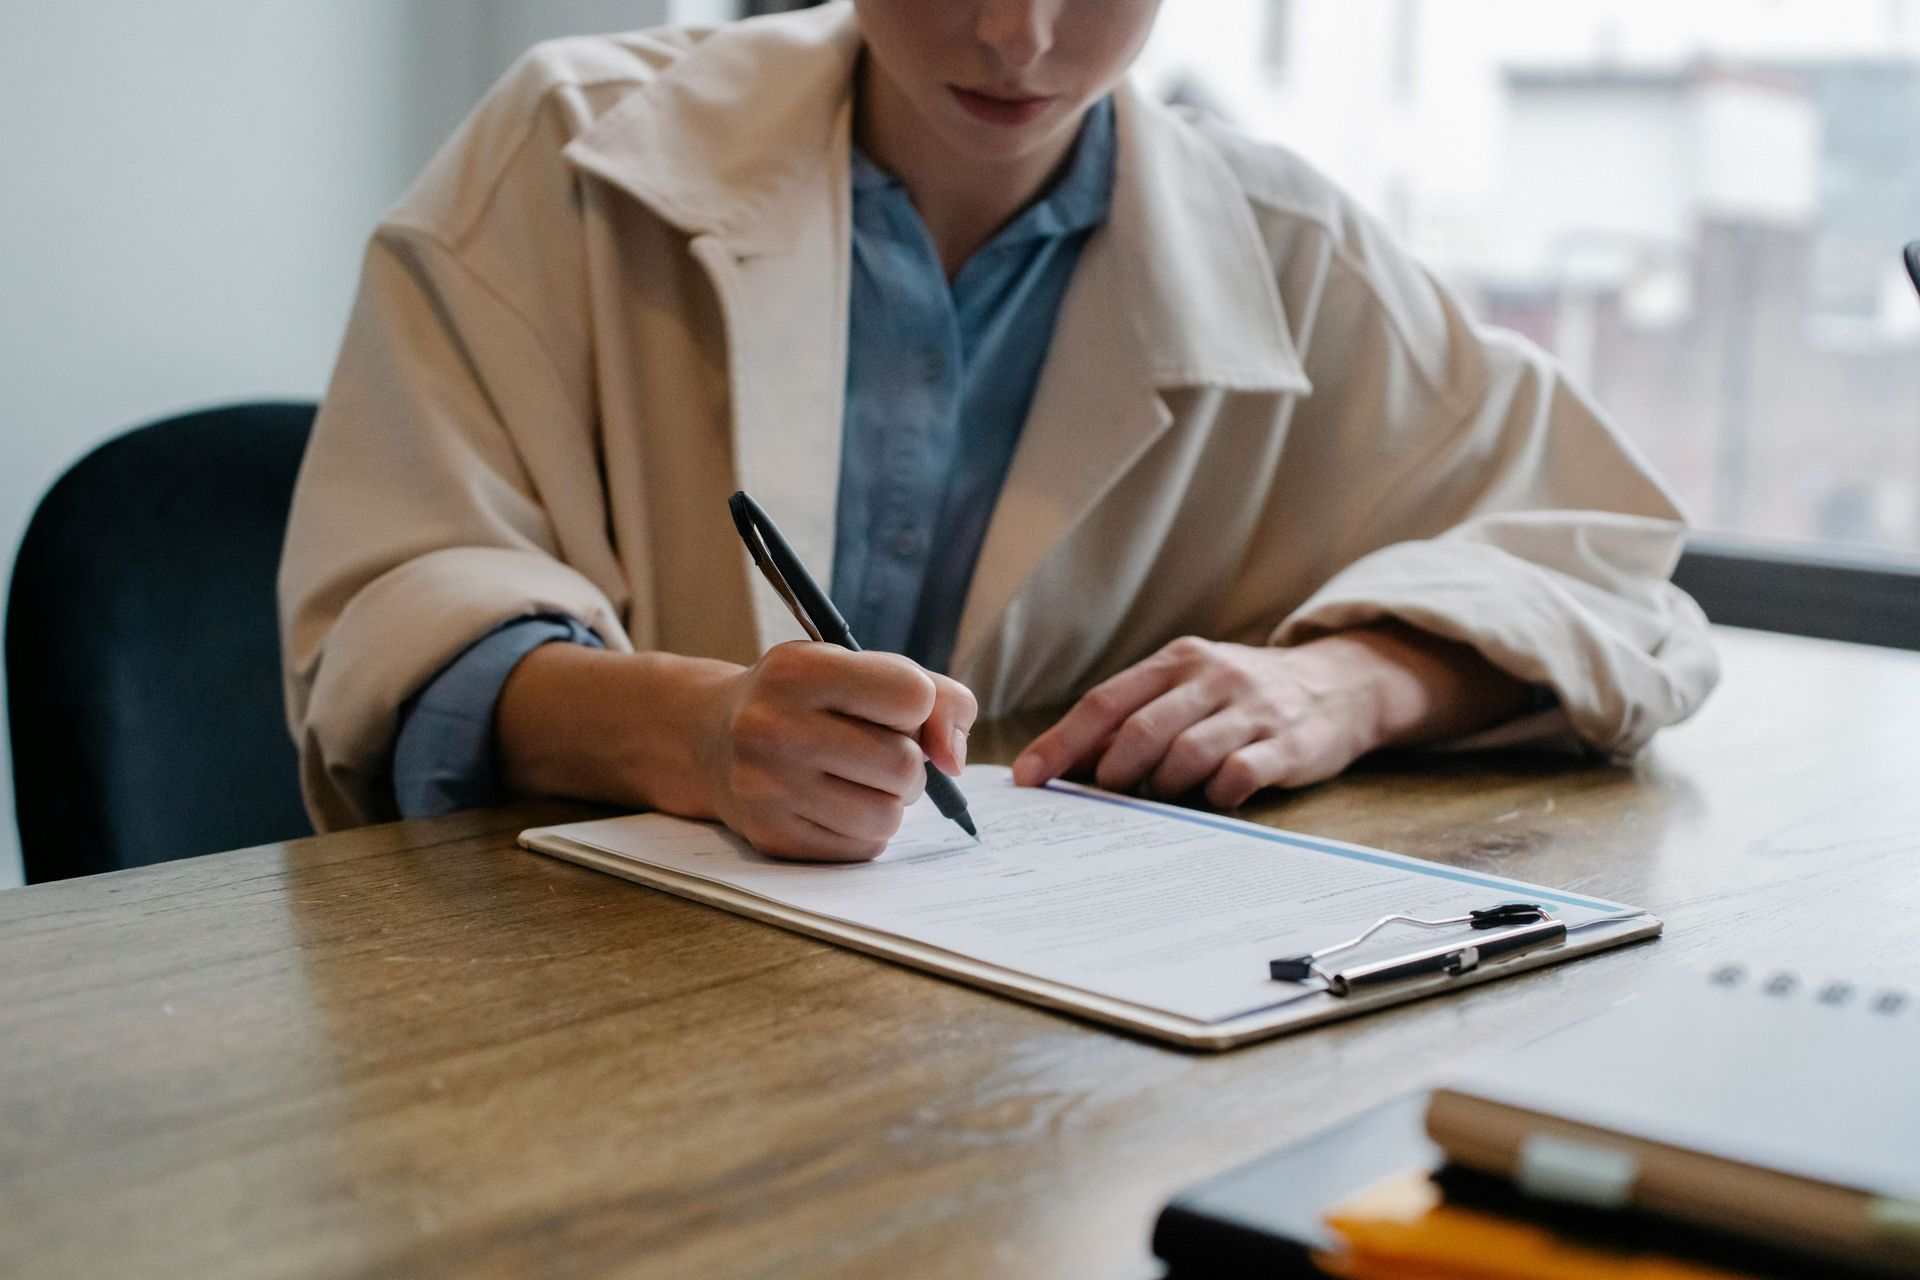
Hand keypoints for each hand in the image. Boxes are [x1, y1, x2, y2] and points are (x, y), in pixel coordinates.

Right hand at [699, 643, 976, 861]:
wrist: (713, 738)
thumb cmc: (808, 700)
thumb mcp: (860, 669)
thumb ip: (935, 696)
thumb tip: (954, 760)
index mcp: (799, 671)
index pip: (912, 696)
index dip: (919, 707)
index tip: (894, 710)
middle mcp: (773, 727)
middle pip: (903, 764)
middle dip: (910, 763)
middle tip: (883, 754)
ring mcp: (766, 787)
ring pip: (887, 815)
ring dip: (891, 802)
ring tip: (862, 782)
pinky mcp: (771, 836)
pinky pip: (862, 848)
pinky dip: (865, 830)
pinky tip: (836, 805)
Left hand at [1011, 629, 1529, 808]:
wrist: (1340, 685)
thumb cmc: (1241, 696)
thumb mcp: (1188, 687)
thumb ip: (1135, 716)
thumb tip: (1064, 762)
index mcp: (1176, 661)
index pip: (1105, 702)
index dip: (1061, 743)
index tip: (1027, 778)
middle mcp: (1211, 678)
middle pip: (1141, 730)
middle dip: (1109, 773)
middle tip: (1099, 799)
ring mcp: (1251, 710)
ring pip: (1185, 755)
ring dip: (1160, 788)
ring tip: (1158, 799)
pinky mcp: (1287, 744)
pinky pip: (1238, 776)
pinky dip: (1214, 795)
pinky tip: (1212, 800)